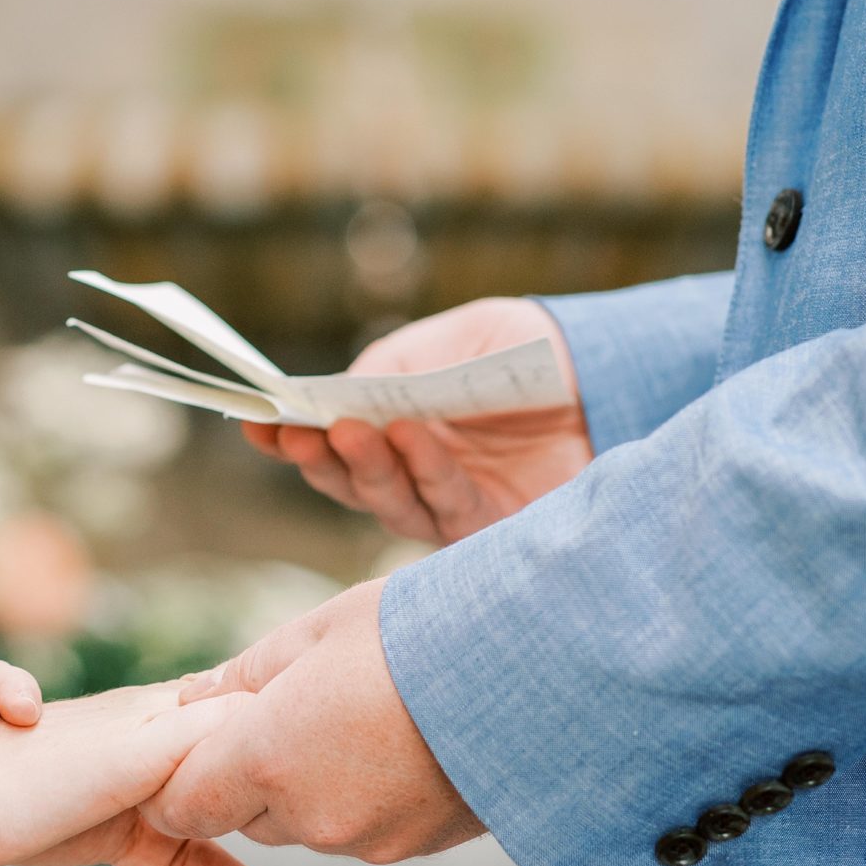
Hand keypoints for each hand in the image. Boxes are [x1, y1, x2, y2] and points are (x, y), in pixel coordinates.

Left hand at [146, 581, 482, 862]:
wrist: (542, 667)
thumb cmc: (420, 630)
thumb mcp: (318, 631)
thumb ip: (246, 674)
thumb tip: (195, 697)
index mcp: (269, 758)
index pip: (185, 805)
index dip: (180, 779)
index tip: (196, 742)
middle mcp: (313, 816)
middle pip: (248, 814)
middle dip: (253, 772)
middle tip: (289, 708)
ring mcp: (371, 839)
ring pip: (310, 824)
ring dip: (313, 785)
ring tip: (359, 713)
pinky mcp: (419, 846)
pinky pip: (366, 829)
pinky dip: (367, 795)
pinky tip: (402, 739)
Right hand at [245, 298, 588, 545]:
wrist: (613, 376)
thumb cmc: (529, 352)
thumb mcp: (455, 339)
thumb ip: (394, 367)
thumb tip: (335, 396)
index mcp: (394, 425)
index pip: (328, 439)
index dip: (286, 436)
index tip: (252, 422)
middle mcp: (415, 472)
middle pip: (348, 482)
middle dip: (317, 459)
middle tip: (299, 432)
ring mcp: (451, 504)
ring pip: (387, 502)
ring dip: (364, 468)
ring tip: (351, 429)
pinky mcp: (491, 527)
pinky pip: (445, 507)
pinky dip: (424, 471)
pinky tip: (414, 436)